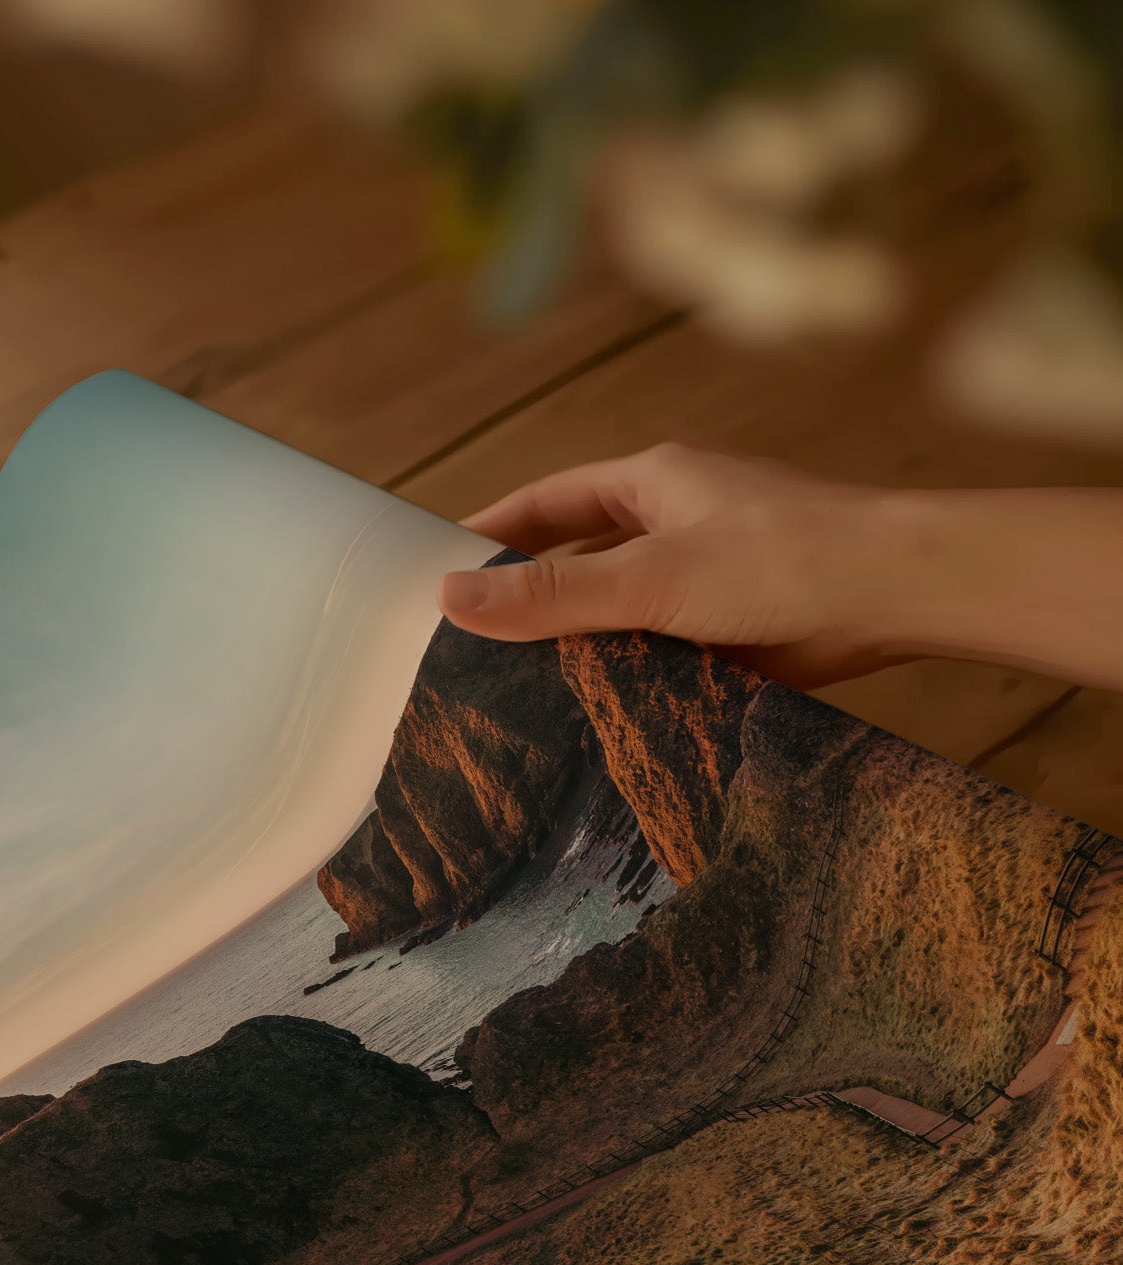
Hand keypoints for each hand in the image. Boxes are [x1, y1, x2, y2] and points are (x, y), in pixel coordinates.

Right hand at [439, 442, 911, 686]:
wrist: (897, 596)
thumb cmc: (785, 558)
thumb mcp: (651, 576)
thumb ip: (551, 593)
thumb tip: (448, 598)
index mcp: (653, 482)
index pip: (546, 503)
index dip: (489, 533)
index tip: (433, 570)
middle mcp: (674, 524)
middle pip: (576, 558)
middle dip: (525, 599)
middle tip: (461, 647)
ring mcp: (702, 578)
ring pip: (614, 612)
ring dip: (574, 646)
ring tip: (509, 694)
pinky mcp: (727, 630)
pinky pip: (653, 653)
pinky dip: (621, 678)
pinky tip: (586, 715)